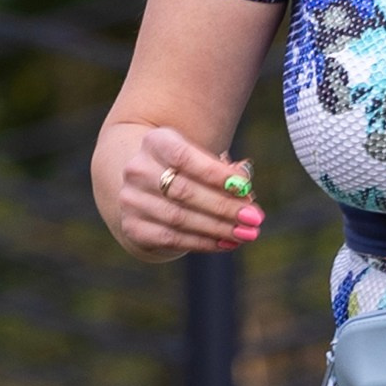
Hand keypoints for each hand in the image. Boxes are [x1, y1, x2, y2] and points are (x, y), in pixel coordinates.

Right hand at [106, 124, 264, 263]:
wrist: (148, 188)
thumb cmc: (187, 170)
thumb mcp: (202, 159)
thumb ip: (223, 169)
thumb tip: (244, 183)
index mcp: (155, 142)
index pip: (185, 157)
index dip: (216, 174)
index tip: (245, 188)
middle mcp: (137, 169)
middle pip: (184, 191)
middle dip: (224, 206)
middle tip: (254, 218)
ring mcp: (131, 200)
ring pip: (179, 218)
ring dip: (218, 228)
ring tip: (245, 233)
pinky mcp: (133, 227)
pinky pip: (172, 239)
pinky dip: (203, 243)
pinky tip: (226, 243)